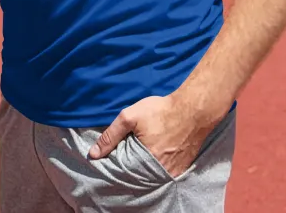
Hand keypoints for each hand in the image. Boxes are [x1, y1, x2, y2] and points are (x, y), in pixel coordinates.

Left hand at [88, 93, 218, 177]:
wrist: (192, 109)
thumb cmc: (160, 111)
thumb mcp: (130, 117)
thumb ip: (110, 136)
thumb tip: (93, 154)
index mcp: (146, 162)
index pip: (124, 173)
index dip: (116, 165)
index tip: (110, 157)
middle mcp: (160, 172)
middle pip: (137, 176)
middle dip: (129, 166)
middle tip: (127, 151)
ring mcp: (172, 173)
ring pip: (150, 175)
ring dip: (142, 167)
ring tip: (139, 151)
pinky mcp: (181, 169)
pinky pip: (163, 173)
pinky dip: (155, 166)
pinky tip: (152, 153)